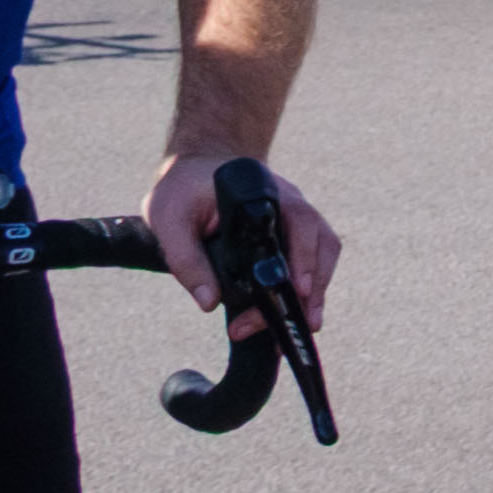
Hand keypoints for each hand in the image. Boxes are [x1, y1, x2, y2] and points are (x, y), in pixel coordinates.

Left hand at [146, 152, 341, 328]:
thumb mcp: (168, 219)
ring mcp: (295, 215)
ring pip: (324, 252)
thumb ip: (186, 259)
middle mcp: (288, 201)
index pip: (297, 221)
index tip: (298, 289)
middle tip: (297, 324)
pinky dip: (312, 285)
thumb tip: (209, 303)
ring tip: (306, 324)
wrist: (196, 168)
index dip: (304, 256)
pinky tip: (299, 310)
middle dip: (313, 286)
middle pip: (318, 242)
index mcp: (263, 191)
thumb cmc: (182, 190)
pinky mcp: (293, 231)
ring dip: (318, 289)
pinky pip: (315, 257)